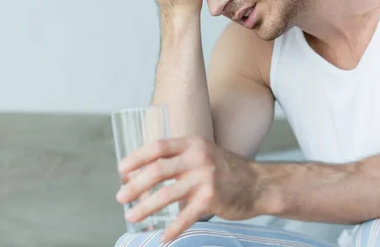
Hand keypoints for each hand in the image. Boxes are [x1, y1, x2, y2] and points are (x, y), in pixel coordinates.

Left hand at [116, 136, 263, 241]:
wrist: (258, 184)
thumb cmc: (225, 171)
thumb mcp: (203, 155)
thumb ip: (178, 160)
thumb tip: (143, 174)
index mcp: (193, 144)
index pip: (158, 147)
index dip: (136, 158)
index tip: (122, 170)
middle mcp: (198, 158)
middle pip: (157, 171)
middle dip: (135, 186)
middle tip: (121, 197)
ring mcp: (205, 178)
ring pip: (166, 194)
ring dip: (145, 208)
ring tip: (132, 216)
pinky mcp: (212, 199)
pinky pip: (185, 216)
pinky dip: (172, 229)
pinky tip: (163, 237)